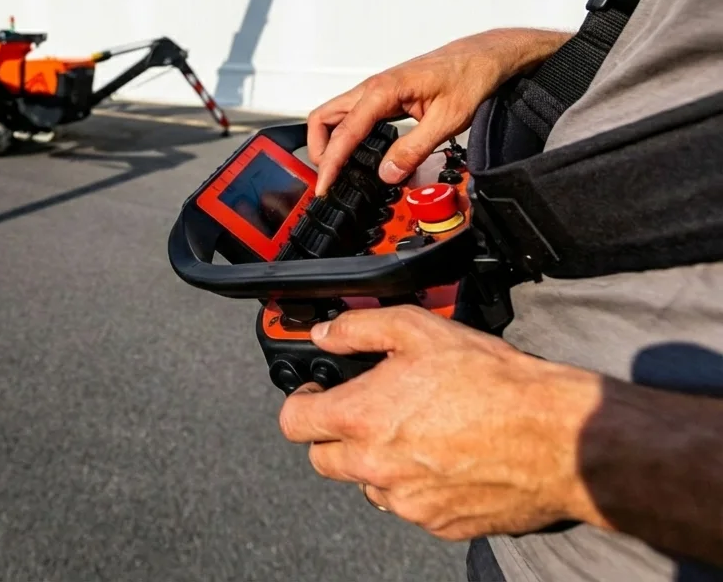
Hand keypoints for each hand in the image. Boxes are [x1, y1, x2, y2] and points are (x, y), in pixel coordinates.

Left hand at [277, 305, 601, 540]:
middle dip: (335, 435)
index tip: (319, 392)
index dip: (302, 402)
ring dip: (377, 462)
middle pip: (323, 460)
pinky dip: (416, 485)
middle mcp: (375, 467)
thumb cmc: (494, 383)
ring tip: (415, 432)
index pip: (294, 423)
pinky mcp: (438, 524)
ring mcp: (406, 502)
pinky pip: (409, 506)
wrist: (559, 439)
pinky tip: (445, 456)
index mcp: (361, 418)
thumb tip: (325, 334)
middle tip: (367, 412)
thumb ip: (359, 329)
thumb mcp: (420, 330)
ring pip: (367, 485)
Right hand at [307, 27, 570, 194]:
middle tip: (328, 179)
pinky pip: (355, 116)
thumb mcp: (447, 120)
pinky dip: (348, 136)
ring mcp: (378, 91)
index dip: (330, 163)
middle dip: (319, 151)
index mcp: (383, 90)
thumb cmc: (471, 75)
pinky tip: (359, 153)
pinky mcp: (386, 96)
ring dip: (331, 143)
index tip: (324, 186)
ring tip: (339, 171)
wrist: (486, 55)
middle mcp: (374, 88)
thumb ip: (414, 149)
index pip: (343, 132)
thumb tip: (388, 173)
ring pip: (336, 116)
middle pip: (324, 119)